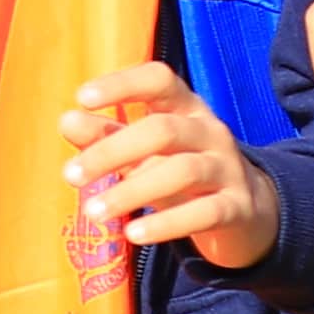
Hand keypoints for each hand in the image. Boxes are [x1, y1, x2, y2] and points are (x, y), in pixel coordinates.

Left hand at [61, 63, 284, 272]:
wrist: (245, 210)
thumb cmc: (179, 169)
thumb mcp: (142, 151)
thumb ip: (106, 136)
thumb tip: (68, 120)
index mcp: (186, 108)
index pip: (159, 80)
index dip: (123, 84)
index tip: (83, 98)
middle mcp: (210, 131)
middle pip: (163, 130)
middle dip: (113, 151)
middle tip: (70, 176)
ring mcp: (228, 168)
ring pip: (183, 172)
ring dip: (132, 191)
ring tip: (92, 212)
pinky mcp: (237, 207)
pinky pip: (204, 213)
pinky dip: (167, 224)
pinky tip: (132, 233)